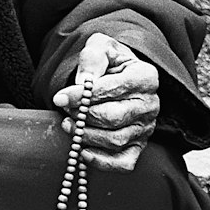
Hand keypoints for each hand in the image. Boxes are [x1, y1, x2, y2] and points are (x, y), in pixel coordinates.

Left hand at [53, 33, 158, 172]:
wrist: (118, 74)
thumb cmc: (108, 61)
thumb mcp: (100, 46)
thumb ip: (92, 58)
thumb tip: (83, 83)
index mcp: (146, 76)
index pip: (112, 89)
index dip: (82, 96)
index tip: (59, 98)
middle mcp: (151, 104)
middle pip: (114, 118)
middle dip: (83, 116)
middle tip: (65, 111)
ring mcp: (146, 127)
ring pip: (115, 140)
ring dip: (86, 136)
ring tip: (68, 125)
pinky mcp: (139, 145)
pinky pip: (124, 162)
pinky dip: (102, 161)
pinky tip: (82, 152)